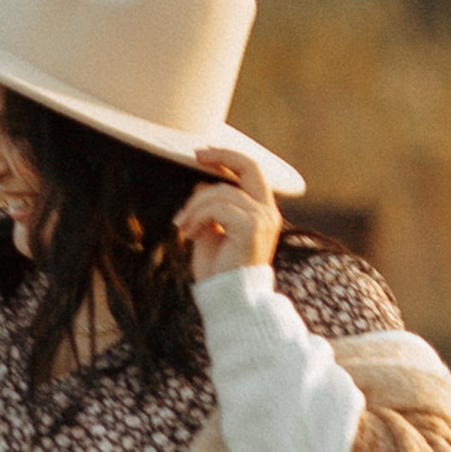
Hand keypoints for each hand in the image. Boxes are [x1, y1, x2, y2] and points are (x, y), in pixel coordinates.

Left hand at [180, 145, 281, 276]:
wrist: (228, 299)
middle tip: (195, 156)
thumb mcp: (211, 232)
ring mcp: (262, 219)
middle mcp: (268, 212)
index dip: (229, 157)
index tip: (202, 153)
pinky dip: (197, 218)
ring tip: (183, 226)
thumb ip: (210, 209)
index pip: (252, 172)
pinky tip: (189, 234)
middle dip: (221, 155)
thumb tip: (201, 184)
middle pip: (250, 167)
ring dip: (194, 206)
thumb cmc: (219, 270)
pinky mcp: (251, 227)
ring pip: (221, 192)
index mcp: (262, 212)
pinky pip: (216, 208)